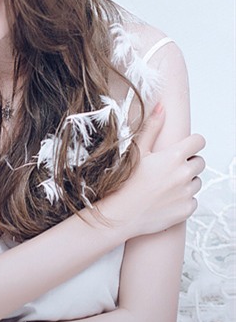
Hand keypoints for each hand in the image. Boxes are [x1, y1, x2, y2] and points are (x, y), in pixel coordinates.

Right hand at [99, 105, 204, 237]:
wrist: (122, 214)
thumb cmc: (126, 181)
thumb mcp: (137, 150)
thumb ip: (152, 127)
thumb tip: (161, 107)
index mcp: (174, 156)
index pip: (199, 141)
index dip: (192, 143)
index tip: (185, 147)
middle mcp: (185, 174)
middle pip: (200, 162)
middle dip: (188, 162)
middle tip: (168, 168)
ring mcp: (187, 193)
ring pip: (197, 181)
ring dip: (186, 181)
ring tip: (165, 184)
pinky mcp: (187, 209)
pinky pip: (193, 200)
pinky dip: (183, 198)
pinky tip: (166, 198)